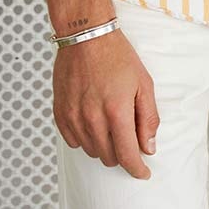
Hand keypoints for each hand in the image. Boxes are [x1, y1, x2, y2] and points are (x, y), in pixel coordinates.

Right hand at [53, 28, 159, 179]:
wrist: (86, 35)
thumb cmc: (117, 56)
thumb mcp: (143, 83)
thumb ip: (148, 118)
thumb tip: (148, 147)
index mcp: (116, 111)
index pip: (127, 155)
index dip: (137, 169)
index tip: (143, 173)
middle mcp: (92, 118)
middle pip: (109, 157)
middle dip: (123, 152)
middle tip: (129, 134)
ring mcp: (73, 117)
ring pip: (91, 151)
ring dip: (105, 145)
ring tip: (111, 122)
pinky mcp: (60, 114)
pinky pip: (73, 141)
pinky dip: (86, 138)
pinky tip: (94, 121)